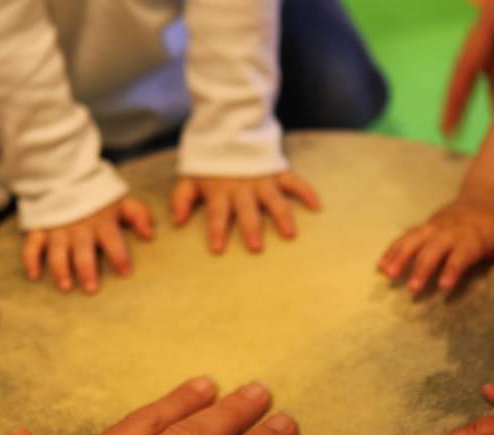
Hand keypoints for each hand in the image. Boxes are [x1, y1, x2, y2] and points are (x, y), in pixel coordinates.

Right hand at [23, 195, 154, 293]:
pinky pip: (32, 245)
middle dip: (87, 269)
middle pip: (83, 251)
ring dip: (61, 269)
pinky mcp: (40, 230)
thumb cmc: (98, 197)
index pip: (112, 240)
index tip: (125, 272)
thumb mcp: (122, 201)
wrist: (66, 177)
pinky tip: (34, 275)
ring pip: (57, 252)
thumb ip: (139, 215)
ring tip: (66, 286)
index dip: (119, 256)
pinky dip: (30, 260)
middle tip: (91, 288)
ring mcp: (57, 229)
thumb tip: (150, 235)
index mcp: (101, 222)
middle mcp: (79, 228)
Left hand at [171, 172, 320, 253]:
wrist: (228, 126)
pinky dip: (306, 192)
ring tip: (290, 233)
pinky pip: (295, 182)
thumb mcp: (189, 176)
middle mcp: (243, 188)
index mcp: (220, 191)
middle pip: (247, 210)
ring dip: (282, 216)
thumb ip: (182, 198)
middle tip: (256, 247)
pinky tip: (316, 207)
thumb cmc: (208, 160)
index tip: (218, 248)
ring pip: (274, 200)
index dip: (217, 230)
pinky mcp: (278, 171)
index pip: (217, 214)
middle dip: (251, 228)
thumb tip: (178, 221)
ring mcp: (262, 179)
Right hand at [378, 188, 493, 293]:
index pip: (462, 254)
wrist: (488, 197)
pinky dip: (393, 249)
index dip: (452, 269)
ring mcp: (434, 227)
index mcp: (473, 236)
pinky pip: (406, 237)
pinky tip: (381, 265)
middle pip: (433, 248)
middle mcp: (450, 231)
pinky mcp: (425, 227)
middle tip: (413, 289)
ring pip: (414, 240)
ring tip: (388, 274)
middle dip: (422, 267)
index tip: (443, 286)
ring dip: (400, 256)